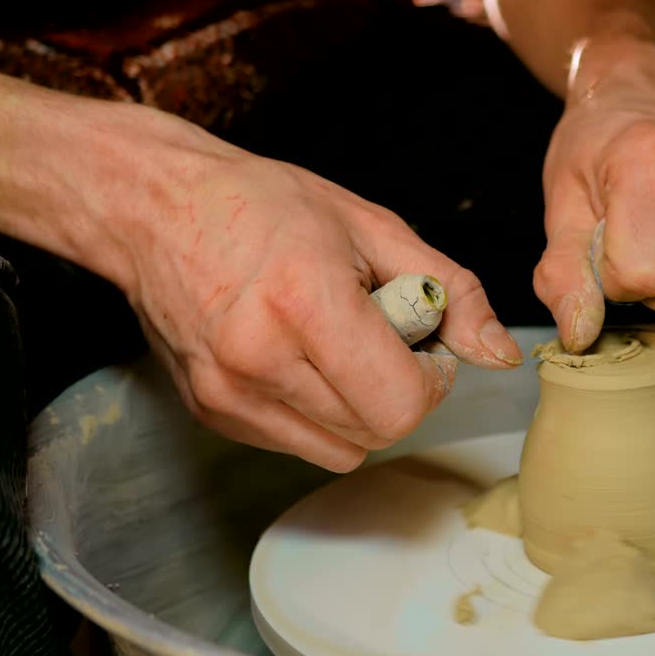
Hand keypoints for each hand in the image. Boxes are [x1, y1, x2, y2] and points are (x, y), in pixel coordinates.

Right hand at [114, 141, 522, 471]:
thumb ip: (450, 291)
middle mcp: (259, 358)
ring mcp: (228, 393)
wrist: (154, 208)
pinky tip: (301, 357)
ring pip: (342, 450)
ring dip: (361, 408)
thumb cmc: (264, 204)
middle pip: (378, 432)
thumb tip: (500, 353)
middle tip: (382, 336)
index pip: (403, 403)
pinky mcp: (211, 412)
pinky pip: (299, 444)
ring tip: (337, 344)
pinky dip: (319, 413)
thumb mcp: (374, 226)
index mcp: (305, 302)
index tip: (422, 342)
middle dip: (400, 390)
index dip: (432, 379)